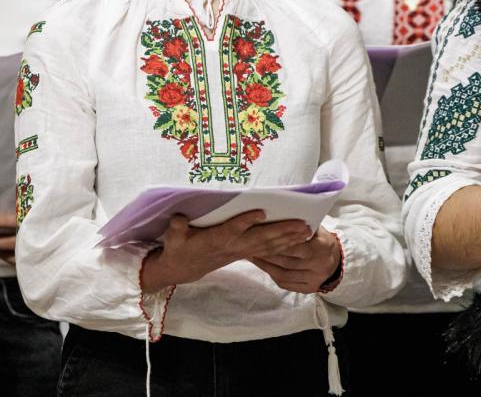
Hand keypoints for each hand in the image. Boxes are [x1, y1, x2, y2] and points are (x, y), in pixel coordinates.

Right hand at [140, 211, 310, 291]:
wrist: (183, 268)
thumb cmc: (178, 247)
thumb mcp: (173, 238)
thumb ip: (176, 228)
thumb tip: (178, 218)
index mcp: (215, 240)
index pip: (232, 229)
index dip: (246, 221)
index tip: (261, 212)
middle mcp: (232, 246)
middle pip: (259, 239)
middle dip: (282, 232)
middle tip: (302, 225)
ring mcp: (240, 251)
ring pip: (268, 246)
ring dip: (288, 239)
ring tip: (307, 230)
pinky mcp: (244, 252)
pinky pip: (268, 250)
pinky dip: (284, 245)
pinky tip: (297, 239)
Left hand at [250, 226, 340, 293]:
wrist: (335, 261)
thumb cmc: (321, 239)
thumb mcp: (316, 229)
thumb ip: (301, 225)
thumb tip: (280, 214)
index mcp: (321, 248)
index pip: (294, 246)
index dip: (276, 242)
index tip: (260, 237)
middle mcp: (318, 265)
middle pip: (287, 261)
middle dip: (267, 254)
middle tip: (251, 247)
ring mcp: (314, 279)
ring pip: (284, 274)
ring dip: (266, 266)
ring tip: (253, 257)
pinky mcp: (309, 288)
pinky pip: (287, 284)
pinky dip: (273, 276)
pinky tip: (264, 267)